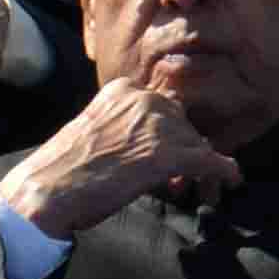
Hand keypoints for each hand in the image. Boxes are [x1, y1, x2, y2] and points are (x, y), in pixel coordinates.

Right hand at [0, 80, 233, 243]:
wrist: (47, 190)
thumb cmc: (62, 169)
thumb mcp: (96, 132)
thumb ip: (127, 130)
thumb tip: (155, 150)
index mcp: (124, 89)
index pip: (163, 107)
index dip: (167, 134)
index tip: (164, 154)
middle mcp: (145, 99)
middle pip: (183, 124)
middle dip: (181, 150)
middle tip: (173, 179)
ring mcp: (158, 125)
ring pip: (196, 143)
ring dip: (194, 167)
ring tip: (183, 188)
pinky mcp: (169, 154)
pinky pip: (210, 160)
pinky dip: (224, 172)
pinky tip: (231, 181)